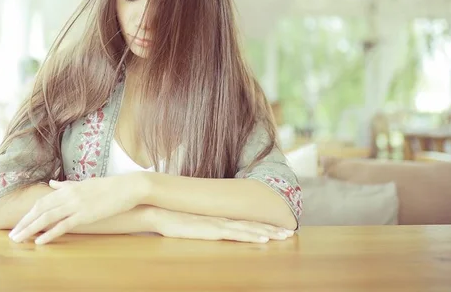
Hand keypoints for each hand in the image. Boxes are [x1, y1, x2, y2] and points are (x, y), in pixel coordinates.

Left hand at [9, 174, 143, 243]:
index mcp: (68, 188)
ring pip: (46, 218)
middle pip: (39, 210)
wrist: (128, 187)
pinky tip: (39, 241)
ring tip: (19, 240)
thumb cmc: (109, 187)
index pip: (42, 202)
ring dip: (30, 229)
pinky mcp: (85, 214)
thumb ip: (67, 185)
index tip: (19, 224)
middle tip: (12, 235)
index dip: (28, 214)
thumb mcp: (85, 183)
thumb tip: (53, 183)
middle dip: (24, 223)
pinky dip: (50, 234)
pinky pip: (63, 225)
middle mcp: (68, 195)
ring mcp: (76, 205)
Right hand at [153, 208, 294, 242]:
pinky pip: (237, 234)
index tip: (278, 228)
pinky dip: (252, 236)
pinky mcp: (213, 230)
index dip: (262, 225)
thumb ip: (202, 224)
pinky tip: (264, 239)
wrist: (160, 211)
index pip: (245, 222)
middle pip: (252, 224)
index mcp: (218, 218)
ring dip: (268, 233)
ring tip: (285, 236)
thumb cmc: (172, 218)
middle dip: (272, 229)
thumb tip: (207, 227)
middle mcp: (222, 219)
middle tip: (290, 232)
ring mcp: (218, 224)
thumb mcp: (191, 223)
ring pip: (249, 229)